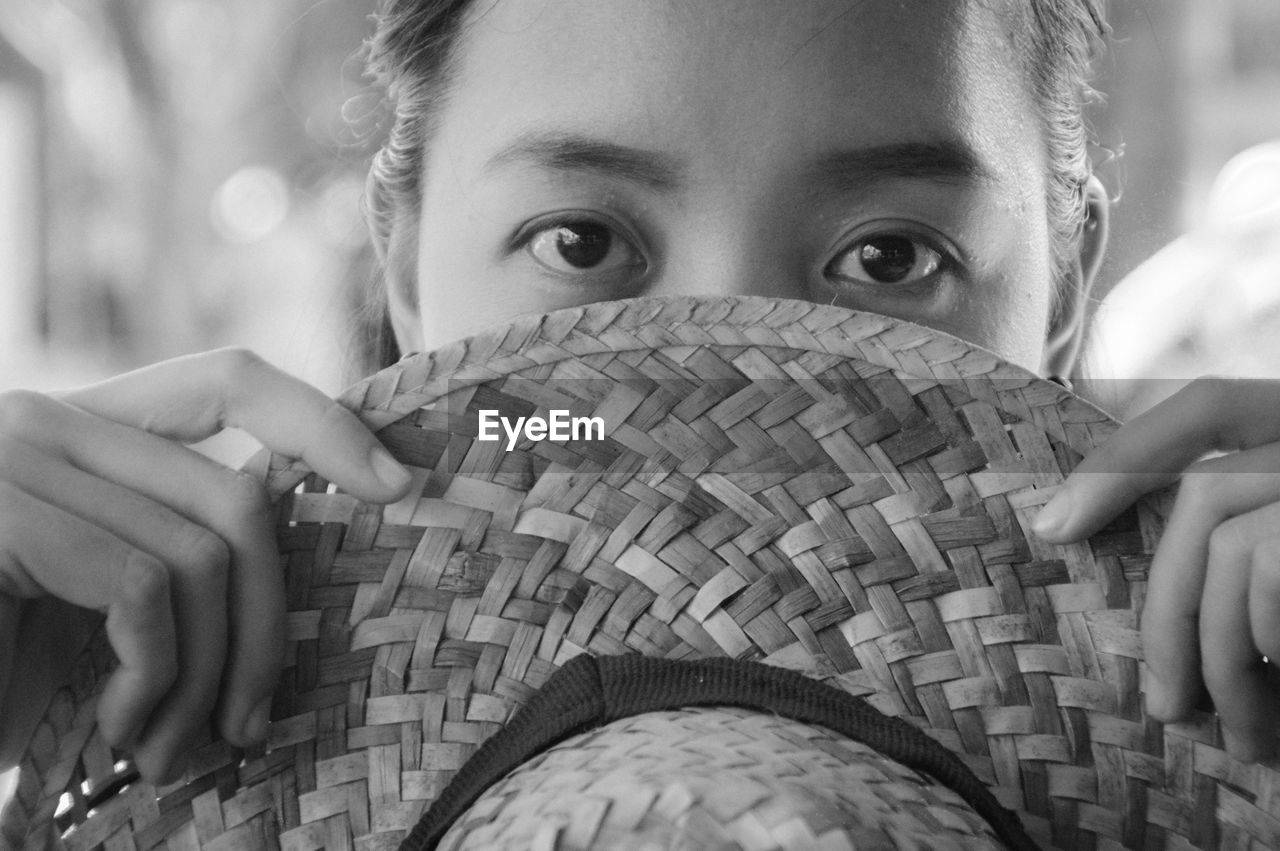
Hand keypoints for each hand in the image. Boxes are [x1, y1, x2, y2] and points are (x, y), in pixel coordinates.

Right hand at [0, 349, 411, 782]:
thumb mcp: (99, 606)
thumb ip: (180, 561)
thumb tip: (306, 579)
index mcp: (83, 430)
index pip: (226, 380)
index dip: (321, 420)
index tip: (397, 481)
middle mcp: (47, 421)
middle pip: (240, 497)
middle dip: (271, 623)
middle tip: (256, 721)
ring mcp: (16, 459)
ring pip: (202, 554)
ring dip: (205, 676)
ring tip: (169, 750)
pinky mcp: (0, 514)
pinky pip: (145, 590)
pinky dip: (152, 679)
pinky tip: (115, 730)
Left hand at [1034, 377, 1279, 762]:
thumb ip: (1239, 540)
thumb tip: (1086, 550)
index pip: (1211, 404)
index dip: (1129, 453)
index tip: (1050, 526)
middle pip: (1205, 493)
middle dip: (1167, 610)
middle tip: (1167, 708)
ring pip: (1229, 543)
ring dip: (1214, 650)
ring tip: (1243, 733)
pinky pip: (1263, 568)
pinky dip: (1260, 644)